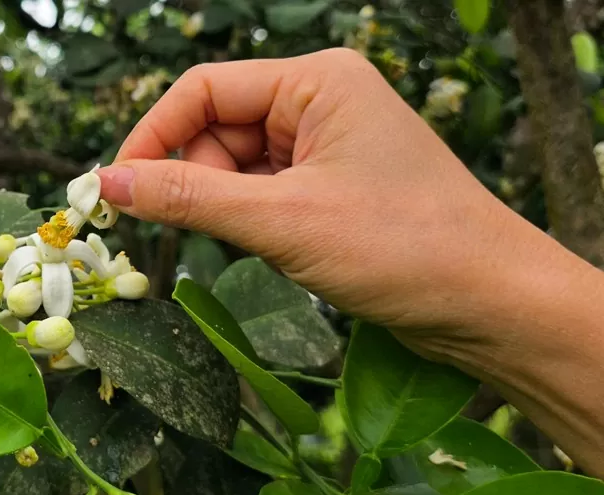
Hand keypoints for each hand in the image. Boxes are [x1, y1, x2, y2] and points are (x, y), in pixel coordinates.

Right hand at [98, 50, 590, 356]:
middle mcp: (323, 102)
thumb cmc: (406, 248)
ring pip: (238, 168)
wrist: (494, 304)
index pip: (205, 89)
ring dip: (228, 209)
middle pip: (218, 129)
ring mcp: (331, 147)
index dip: (154, 136)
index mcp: (317, 82)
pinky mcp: (336, 189)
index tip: (116, 191)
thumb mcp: (283, 222)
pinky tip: (279, 252)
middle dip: (196, 181)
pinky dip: (254, 224)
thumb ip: (189, 198)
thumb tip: (109, 182)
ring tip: (265, 247)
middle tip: (195, 235)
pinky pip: (265, 195)